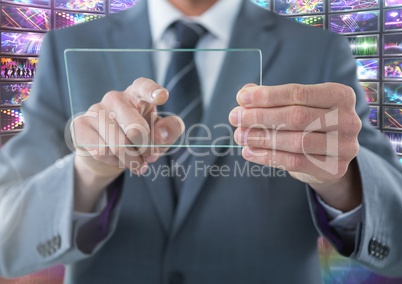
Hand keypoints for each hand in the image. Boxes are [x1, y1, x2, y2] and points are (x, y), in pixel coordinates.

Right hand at [71, 78, 183, 211]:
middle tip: (149, 156)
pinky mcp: (80, 125)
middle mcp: (115, 98)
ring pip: (119, 146)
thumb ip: (169, 131)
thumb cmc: (139, 139)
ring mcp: (95, 110)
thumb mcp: (160, 135)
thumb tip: (161, 136)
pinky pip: (101, 151)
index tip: (162, 97)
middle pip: (136, 130)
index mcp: (137, 95)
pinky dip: (115, 162)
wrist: (108, 152)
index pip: (143, 87)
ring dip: (132, 161)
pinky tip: (117, 159)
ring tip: (135, 161)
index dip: (152, 91)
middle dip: (146, 150)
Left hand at [229, 83, 361, 210]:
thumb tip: (246, 93)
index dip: (267, 96)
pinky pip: (295, 162)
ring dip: (262, 138)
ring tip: (240, 135)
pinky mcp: (333, 169)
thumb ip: (272, 97)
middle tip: (235, 117)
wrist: (328, 155)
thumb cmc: (308, 123)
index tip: (241, 98)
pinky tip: (249, 152)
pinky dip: (268, 157)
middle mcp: (348, 120)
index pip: (299, 93)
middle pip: (296, 117)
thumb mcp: (296, 105)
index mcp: (340, 95)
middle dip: (260, 117)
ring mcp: (344, 147)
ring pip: (295, 141)